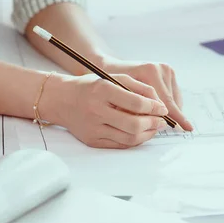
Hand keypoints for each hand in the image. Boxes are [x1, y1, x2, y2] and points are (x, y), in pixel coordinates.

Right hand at [44, 73, 169, 148]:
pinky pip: (120, 145)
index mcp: (102, 90)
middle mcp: (96, 110)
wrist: (61, 99)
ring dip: (147, 134)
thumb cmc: (91, 87)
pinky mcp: (92, 140)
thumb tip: (159, 103)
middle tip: (162, 121)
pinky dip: (135, 140)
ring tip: (154, 128)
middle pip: (134, 124)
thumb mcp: (113, 77)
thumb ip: (138, 87)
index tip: (163, 108)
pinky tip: (141, 133)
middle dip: (154, 124)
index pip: (136, 103)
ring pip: (129, 138)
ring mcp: (93, 128)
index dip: (154, 107)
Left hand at [103, 59, 192, 130]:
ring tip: (157, 118)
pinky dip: (170, 105)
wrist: (112, 68)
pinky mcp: (169, 72)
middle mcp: (161, 68)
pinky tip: (159, 109)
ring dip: (170, 111)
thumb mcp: (119, 96)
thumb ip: (134, 108)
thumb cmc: (112, 83)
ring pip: (175, 99)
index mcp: (150, 71)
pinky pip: (175, 95)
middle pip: (172, 101)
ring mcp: (166, 70)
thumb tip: (150, 122)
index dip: (173, 117)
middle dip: (171, 116)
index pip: (165, 101)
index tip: (186, 127)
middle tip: (174, 128)